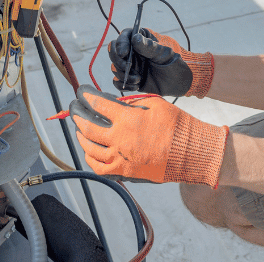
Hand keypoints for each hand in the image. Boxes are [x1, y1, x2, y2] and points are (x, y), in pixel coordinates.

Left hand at [70, 85, 227, 186]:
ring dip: (82, 136)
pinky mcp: (125, 172)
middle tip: (74, 108)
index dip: (86, 96)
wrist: (190, 151)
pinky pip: (99, 167)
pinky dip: (90, 158)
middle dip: (77, 114)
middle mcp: (120, 139)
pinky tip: (89, 151)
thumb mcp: (153, 104)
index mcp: (128, 119)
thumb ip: (130, 104)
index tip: (81, 91)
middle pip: (88, 126)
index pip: (98, 104)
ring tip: (79, 128)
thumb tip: (113, 104)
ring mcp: (121, 158)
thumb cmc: (176, 125)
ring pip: (90, 148)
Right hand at [110, 28, 213, 96]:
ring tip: (138, 79)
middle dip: (118, 61)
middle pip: (113, 52)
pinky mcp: (130, 79)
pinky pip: (117, 81)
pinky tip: (137, 85)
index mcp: (140, 40)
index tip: (124, 53)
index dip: (120, 44)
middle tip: (127, 68)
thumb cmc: (174, 62)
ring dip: (122, 74)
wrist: (181, 82)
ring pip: (115, 67)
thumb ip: (149, 47)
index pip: (123, 36)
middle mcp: (132, 52)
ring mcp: (130, 66)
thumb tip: (134, 38)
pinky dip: (124, 84)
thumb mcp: (163, 53)